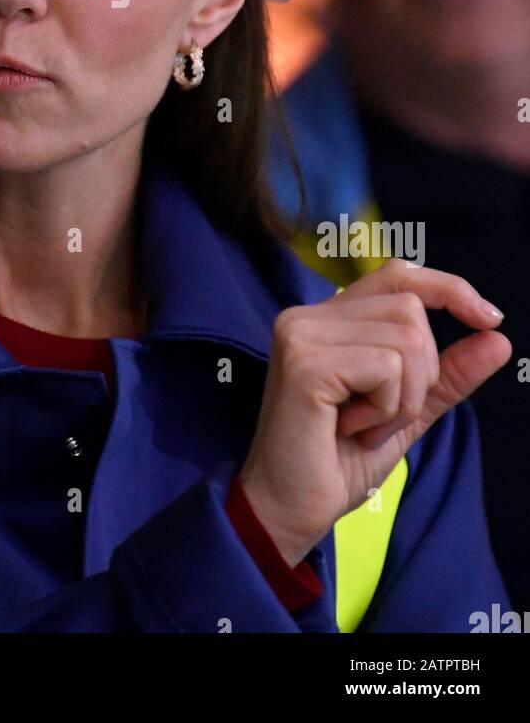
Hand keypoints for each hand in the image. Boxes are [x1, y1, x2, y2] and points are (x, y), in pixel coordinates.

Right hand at [238, 260, 510, 566]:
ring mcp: (302, 334)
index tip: (490, 319)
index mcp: (326, 319)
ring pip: (406, 340)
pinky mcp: (305, 363)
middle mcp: (307, 315)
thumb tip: (498, 338)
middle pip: (411, 310)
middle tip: (381, 417)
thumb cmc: (336, 461)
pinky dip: (386, 409)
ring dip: (403, 398)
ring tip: (364, 426)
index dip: (449, 288)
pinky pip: (387, 368)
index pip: (398, 275)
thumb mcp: (405, 412)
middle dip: (421, 374)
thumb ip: (446, 374)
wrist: (288, 510)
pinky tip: (350, 429)